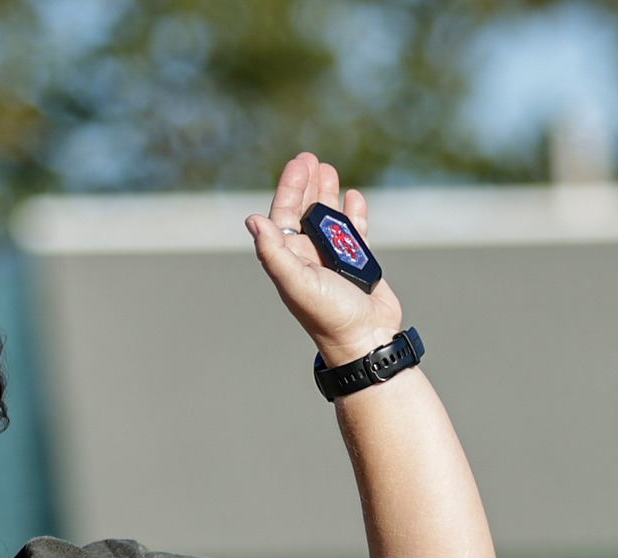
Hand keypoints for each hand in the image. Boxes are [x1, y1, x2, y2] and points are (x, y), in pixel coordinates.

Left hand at [246, 151, 404, 367]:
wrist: (364, 339)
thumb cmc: (329, 315)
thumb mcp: (296, 282)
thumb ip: (274, 252)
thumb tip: (253, 220)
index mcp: (290, 260)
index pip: (283, 216)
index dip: (288, 189)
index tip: (299, 164)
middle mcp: (309, 257)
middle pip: (304, 212)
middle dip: (307, 185)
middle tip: (312, 158)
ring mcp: (334, 259)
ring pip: (328, 218)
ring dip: (328, 194)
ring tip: (330, 169)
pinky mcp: (358, 263)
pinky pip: (355, 231)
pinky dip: (354, 213)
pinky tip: (354, 197)